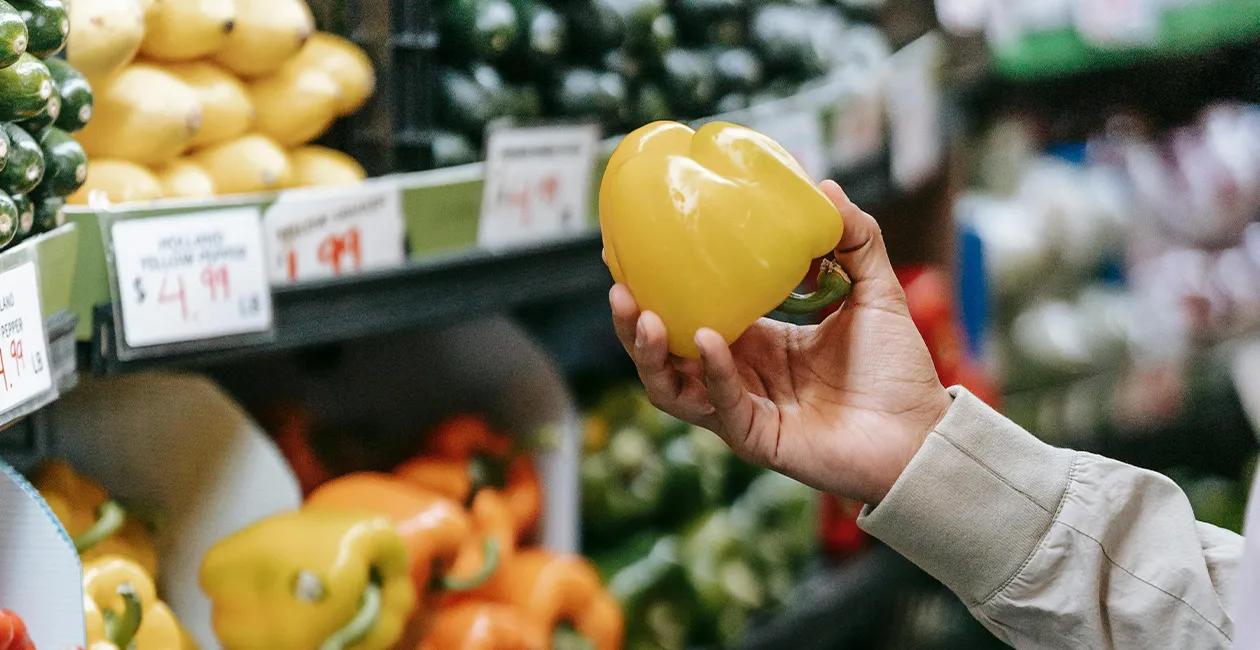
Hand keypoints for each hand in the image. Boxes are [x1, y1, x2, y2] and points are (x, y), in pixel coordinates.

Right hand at [609, 180, 950, 503]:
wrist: (923, 432)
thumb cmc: (897, 371)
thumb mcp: (874, 291)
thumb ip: (855, 240)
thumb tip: (825, 185)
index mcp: (756, 342)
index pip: (690, 314)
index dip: (658, 288)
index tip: (631, 251)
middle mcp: (738, 377)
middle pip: (664, 354)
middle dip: (632, 323)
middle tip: (618, 285)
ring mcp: (741, 410)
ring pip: (672, 388)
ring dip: (649, 353)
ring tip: (641, 315)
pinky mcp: (756, 438)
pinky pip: (720, 406)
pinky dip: (712, 373)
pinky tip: (707, 340)